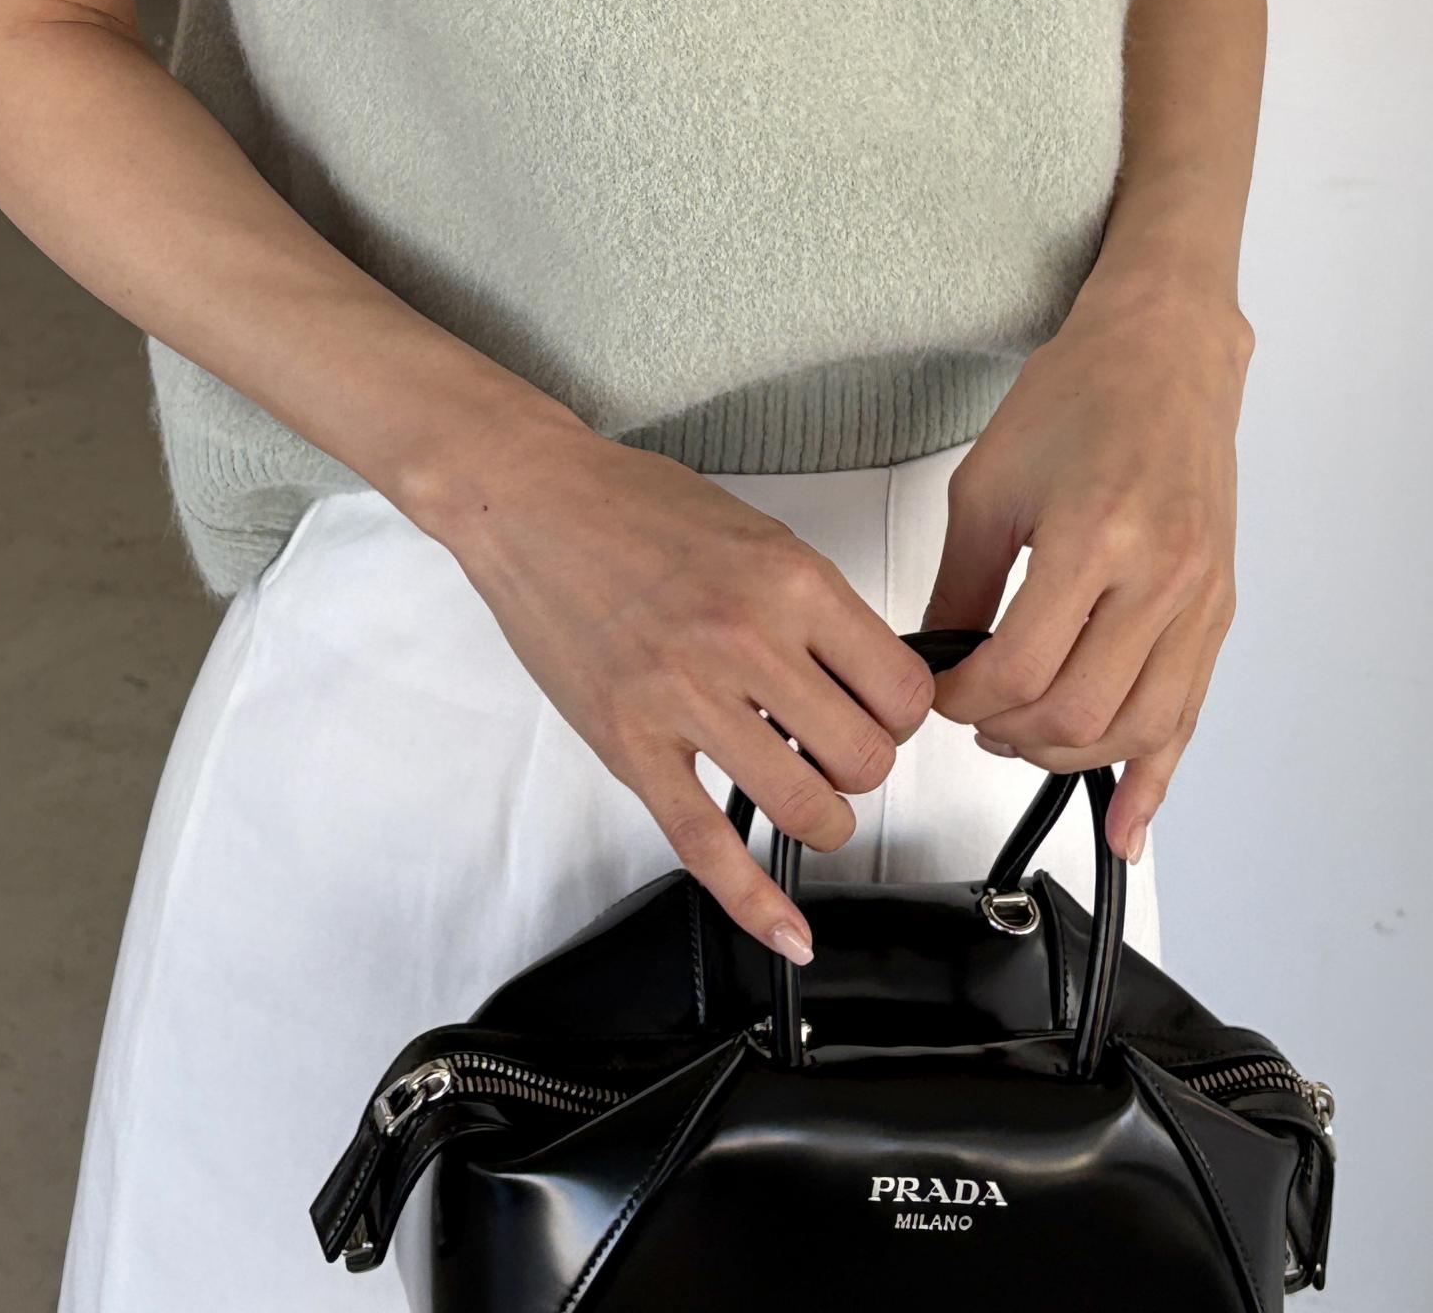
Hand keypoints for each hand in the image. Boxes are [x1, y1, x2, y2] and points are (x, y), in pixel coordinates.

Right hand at [426, 430, 935, 963]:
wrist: (530, 501)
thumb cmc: (635, 506)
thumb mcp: (756, 533)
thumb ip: (813, 607)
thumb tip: (864, 678)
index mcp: (789, 580)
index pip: (902, 690)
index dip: (902, 714)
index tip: (881, 713)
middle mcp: (745, 639)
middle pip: (865, 759)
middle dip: (861, 767)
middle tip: (834, 748)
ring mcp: (683, 697)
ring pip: (804, 807)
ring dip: (820, 817)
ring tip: (801, 794)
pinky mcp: (631, 743)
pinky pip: (705, 842)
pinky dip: (751, 900)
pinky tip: (786, 931)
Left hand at [922, 278, 1250, 864]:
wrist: (1163, 353)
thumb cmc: (1079, 396)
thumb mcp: (987, 483)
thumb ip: (959, 584)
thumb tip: (934, 661)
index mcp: (1094, 538)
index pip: (1020, 668)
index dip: (964, 699)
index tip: (937, 693)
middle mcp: (1159, 577)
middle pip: (1079, 711)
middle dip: (1010, 733)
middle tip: (972, 716)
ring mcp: (1198, 599)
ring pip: (1139, 727)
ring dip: (1071, 755)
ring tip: (1022, 742)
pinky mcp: (1218, 609)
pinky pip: (1189, 714)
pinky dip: (1157, 775)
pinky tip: (1129, 824)